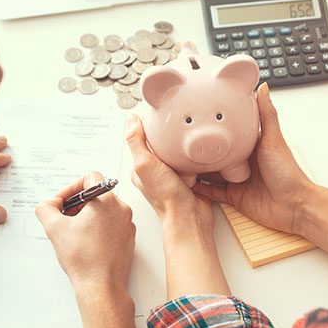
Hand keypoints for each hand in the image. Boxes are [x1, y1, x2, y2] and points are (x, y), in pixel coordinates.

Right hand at [36, 171, 135, 299]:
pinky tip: (85, 243)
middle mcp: (121, 210)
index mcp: (107, 201)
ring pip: (104, 211)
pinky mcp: (128, 239)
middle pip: (97, 195)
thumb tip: (49, 205)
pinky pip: (111, 225)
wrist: (101, 286)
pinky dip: (97, 228)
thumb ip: (46, 208)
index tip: (63, 202)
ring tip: (73, 233)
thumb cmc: (84, 259)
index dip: (71, 187)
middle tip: (64, 218)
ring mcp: (127, 225)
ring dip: (87, 217)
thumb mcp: (54, 228)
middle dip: (77, 204)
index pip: (90, 178)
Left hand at [125, 114, 213, 235]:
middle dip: (165, 133)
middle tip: (171, 120)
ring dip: (181, 143)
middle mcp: (156, 171)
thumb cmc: (166, 197)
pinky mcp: (189, 178)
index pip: (140, 139)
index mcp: (141, 167)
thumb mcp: (145, 164)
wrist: (190, 216)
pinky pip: (190, 160)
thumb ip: (137, 142)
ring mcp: (173, 175)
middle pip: (159, 144)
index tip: (153, 111)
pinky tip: (196, 150)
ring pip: (175, 151)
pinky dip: (193, 154)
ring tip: (185, 133)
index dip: (145, 124)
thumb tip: (131, 120)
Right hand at [193, 83, 314, 234]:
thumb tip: (262, 87)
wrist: (294, 206)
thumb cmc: (288, 173)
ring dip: (196, 168)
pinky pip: (212, 192)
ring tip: (177, 161)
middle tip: (180, 140)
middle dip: (200, 149)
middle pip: (216, 153)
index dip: (213, 127)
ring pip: (210, 172)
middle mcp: (242, 162)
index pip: (228, 134)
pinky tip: (186, 182)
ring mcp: (236, 180)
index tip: (197, 118)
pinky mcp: (233, 197)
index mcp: (250, 146)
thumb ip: (266, 114)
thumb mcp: (273, 139)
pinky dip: (200, 188)